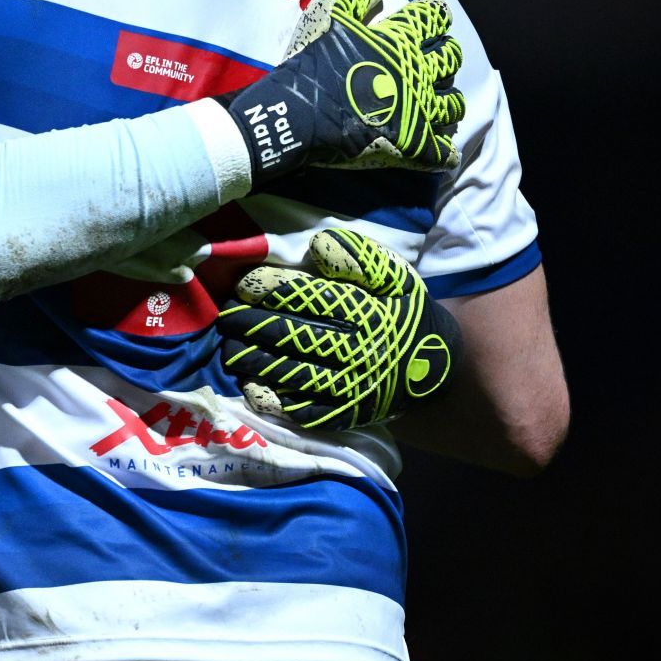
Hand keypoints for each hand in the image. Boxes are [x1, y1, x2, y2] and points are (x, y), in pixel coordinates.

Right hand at [216, 0, 464, 184]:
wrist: (297, 114)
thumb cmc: (312, 61)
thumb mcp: (329, 13)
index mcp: (402, 39)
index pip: (434, 16)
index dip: (435, 12)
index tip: (432, 13)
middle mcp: (418, 73)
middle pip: (450, 59)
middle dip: (447, 54)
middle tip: (436, 56)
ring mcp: (418, 112)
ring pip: (453, 105)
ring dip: (448, 100)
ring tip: (437, 100)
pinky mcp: (413, 147)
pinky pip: (443, 153)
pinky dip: (445, 150)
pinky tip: (440, 147)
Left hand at [217, 228, 459, 430]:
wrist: (435, 368)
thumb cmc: (403, 313)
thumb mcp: (395, 277)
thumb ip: (359, 258)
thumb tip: (319, 245)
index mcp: (369, 313)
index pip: (312, 300)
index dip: (273, 291)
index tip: (244, 286)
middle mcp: (358, 351)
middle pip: (294, 336)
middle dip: (252, 326)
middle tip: (225, 317)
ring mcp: (351, 388)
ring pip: (292, 374)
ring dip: (254, 361)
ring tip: (228, 348)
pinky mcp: (346, 414)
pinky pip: (304, 410)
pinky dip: (275, 400)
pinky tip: (251, 386)